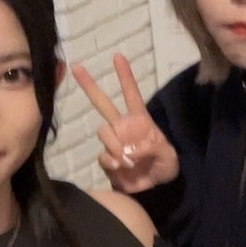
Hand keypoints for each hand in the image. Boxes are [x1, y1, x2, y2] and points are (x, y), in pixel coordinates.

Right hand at [72, 53, 178, 193]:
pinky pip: (102, 155)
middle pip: (103, 103)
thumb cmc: (165, 167)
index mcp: (140, 121)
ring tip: (127, 159)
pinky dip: (110, 160)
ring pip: (103, 132)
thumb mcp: (169, 156)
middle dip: (90, 85)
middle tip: (76, 68)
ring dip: (114, 145)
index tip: (117, 56)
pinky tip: (120, 166)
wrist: (155, 190)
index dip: (125, 76)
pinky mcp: (107, 161)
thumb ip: (154, 148)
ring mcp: (114, 143)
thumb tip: (133, 149)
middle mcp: (123, 128)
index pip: (131, 94)